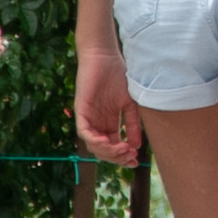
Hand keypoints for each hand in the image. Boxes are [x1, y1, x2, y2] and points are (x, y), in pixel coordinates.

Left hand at [72, 36, 138, 163]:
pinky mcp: (81, 111)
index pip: (114, 147)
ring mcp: (88, 119)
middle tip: (130, 155)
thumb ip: (132, 124)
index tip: (136, 160)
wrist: (106, 57)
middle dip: (117, 157)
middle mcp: (97, 124)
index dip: (123, 157)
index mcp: (109, 124)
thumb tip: (136, 146)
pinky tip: (106, 142)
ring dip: (107, 152)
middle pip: (103, 151)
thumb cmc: (118, 76)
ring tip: (121, 149)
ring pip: (93, 145)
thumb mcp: (130, 103)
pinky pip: (84, 132)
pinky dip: (94, 140)